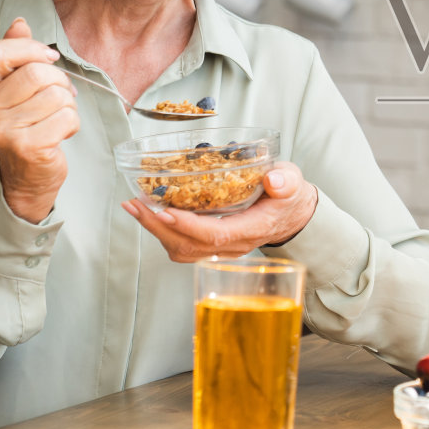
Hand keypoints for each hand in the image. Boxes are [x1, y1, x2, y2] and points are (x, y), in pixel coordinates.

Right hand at [0, 17, 79, 223]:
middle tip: (59, 96)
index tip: (49, 58)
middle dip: (59, 81)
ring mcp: (2, 130)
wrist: (27, 176)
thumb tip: (20, 22)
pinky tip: (60, 133)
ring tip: (56, 117)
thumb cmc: (26, 124)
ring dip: (68, 104)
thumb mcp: (14, 88)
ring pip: (56, 95)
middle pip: (36, 73)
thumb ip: (16, 54)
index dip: (32, 49)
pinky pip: (66, 117)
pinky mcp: (26, 147)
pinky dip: (72, 123)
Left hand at [122, 162, 319, 261]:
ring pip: (182, 250)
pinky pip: (182, 246)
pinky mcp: (212, 246)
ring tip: (135, 207)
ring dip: (155, 231)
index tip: (165, 212)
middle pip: (190, 246)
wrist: (291, 215)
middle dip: (158, 227)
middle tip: (135, 204)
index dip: (189, 226)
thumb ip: (286, 180)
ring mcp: (222, 249)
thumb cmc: (288, 197)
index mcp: (253, 228)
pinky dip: (162, 232)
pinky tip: (150, 213)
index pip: (217, 234)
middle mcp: (234, 245)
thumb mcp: (293, 183)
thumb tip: (273, 178)